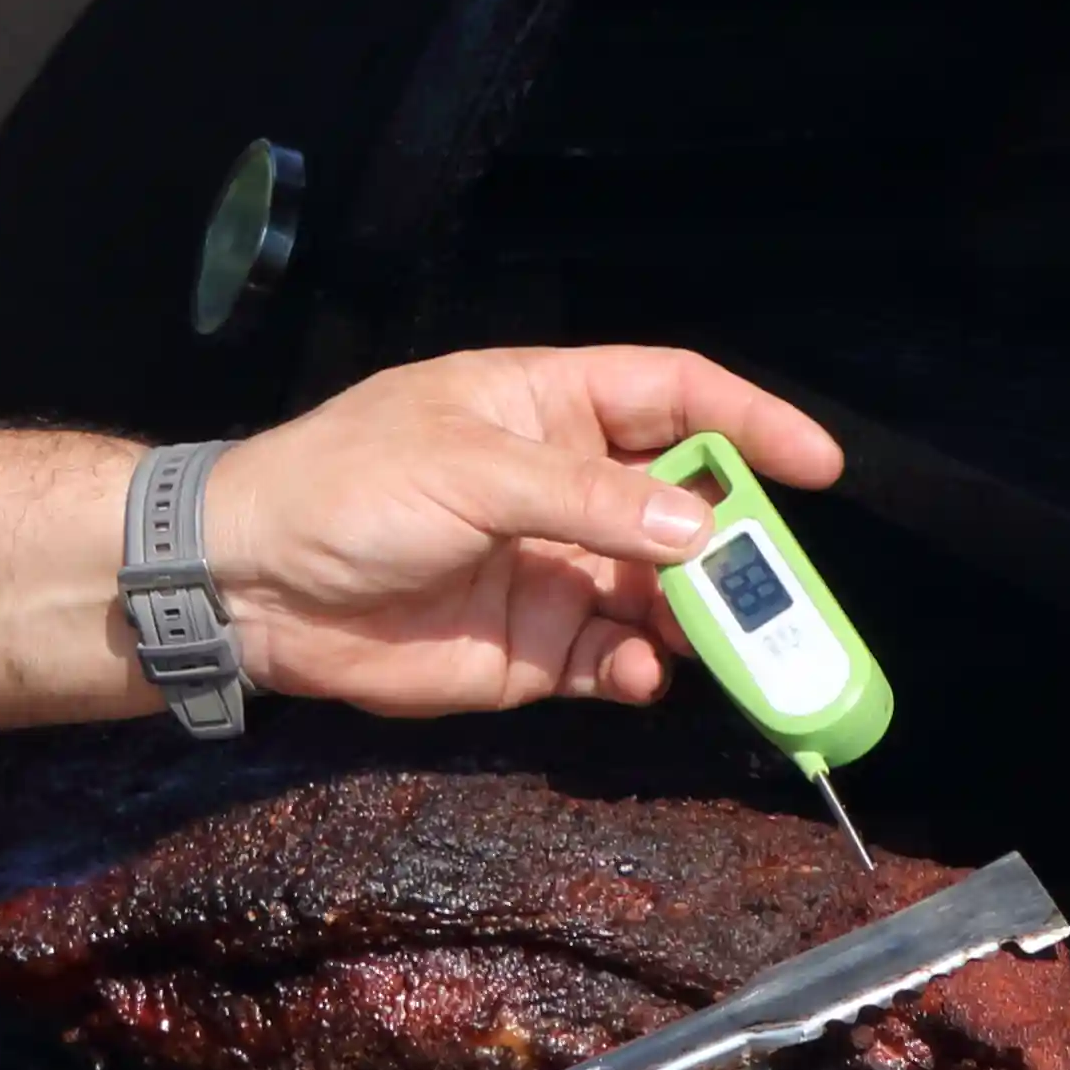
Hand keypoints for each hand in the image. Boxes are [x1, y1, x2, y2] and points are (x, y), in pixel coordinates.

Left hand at [199, 344, 841, 716]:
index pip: (673, 396)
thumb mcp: (467, 470)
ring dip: (702, 618)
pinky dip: (641, 669)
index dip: (749, 423)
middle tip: (780, 587)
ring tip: (733, 647)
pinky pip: (613, 660)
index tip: (819, 466)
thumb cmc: (346, 490)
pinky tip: (644, 673)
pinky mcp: (531, 649)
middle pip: (685, 505)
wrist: (251, 586)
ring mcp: (552, 569)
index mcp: (546, 407)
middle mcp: (563, 486)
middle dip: (738, 544)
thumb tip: (700, 524)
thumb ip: (586, 498)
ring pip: (661, 593)